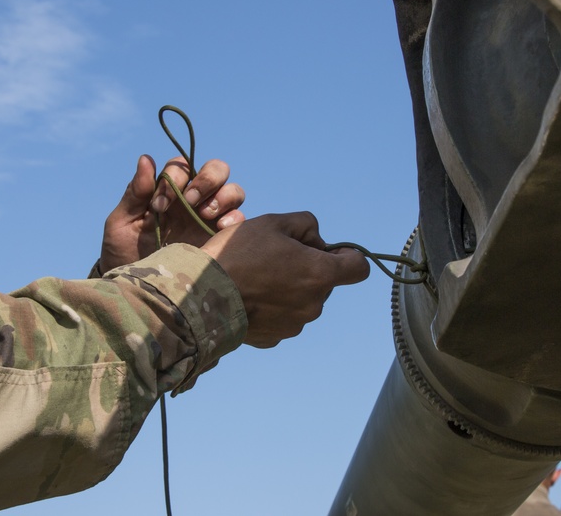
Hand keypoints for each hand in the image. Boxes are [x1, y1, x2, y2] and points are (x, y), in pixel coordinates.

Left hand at [99, 154, 245, 271]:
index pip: (182, 166)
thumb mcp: (122, 223)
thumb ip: (135, 193)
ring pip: (233, 190)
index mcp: (169, 192)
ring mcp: (211, 220)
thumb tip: (146, 158)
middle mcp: (194, 201)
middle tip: (189, 201)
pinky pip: (240, 220)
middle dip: (207, 179)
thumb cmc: (123, 255)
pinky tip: (219, 229)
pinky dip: (234, 218)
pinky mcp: (222, 241)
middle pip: (216, 170)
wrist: (139, 292)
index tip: (158, 206)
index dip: (174, 177)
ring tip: (205, 214)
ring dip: (223, 196)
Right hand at [200, 212, 369, 347]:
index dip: (347, 255)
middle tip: (276, 256)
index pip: (360, 267)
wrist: (201, 295)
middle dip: (309, 268)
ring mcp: (296, 324)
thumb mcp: (274, 222)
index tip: (328, 250)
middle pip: (325, 282)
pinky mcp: (276, 338)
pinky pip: (284, 317)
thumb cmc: (238, 254)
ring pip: (304, 300)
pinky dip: (274, 307)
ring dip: (291, 288)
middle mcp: (314, 304)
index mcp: (320, 274)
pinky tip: (250, 296)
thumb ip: (306, 224)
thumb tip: (316, 240)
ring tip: (258, 277)